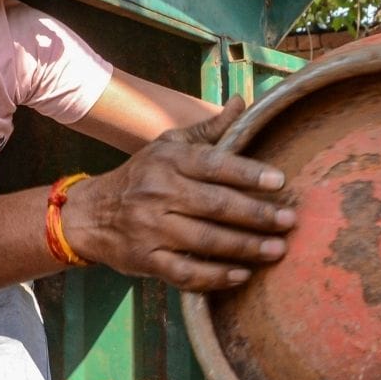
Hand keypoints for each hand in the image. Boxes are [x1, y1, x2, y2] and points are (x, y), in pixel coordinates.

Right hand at [62, 97, 295, 290]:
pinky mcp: (146, 260)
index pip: (213, 164)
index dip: (248, 173)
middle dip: (257, 215)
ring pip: (205, 241)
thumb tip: (243, 102)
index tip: (279, 182)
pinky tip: (241, 275)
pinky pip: (186, 272)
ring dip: (245, 247)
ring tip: (277, 250)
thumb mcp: (168, 145)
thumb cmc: (142, 176)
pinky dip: (215, 277)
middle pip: (215, 205)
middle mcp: (158, 193)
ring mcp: (151, 229)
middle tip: (289, 221)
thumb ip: (208, 130)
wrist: (91, 214)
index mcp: (168, 161)